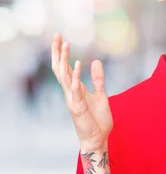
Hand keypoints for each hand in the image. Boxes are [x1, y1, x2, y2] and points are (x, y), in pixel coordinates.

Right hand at [51, 33, 112, 150]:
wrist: (98, 139)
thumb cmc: (98, 120)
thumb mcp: (101, 95)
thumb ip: (98, 79)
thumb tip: (95, 61)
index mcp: (75, 89)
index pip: (64, 68)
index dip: (61, 54)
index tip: (61, 38)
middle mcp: (70, 92)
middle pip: (59, 68)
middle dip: (57, 52)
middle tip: (57, 35)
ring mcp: (72, 99)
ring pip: (64, 76)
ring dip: (64, 59)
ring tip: (65, 44)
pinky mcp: (77, 107)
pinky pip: (75, 89)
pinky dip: (75, 76)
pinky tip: (76, 64)